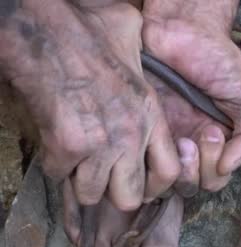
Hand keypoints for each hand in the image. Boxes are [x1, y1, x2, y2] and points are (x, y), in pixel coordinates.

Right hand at [0, 1, 179, 209]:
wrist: (46, 30)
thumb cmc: (89, 30)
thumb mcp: (135, 45)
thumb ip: (145, 68)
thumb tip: (148, 56)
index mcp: (150, 115)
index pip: (169, 173)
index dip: (154, 185)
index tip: (141, 181)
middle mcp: (130, 136)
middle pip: (129, 198)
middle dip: (114, 194)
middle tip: (105, 179)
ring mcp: (99, 145)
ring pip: (92, 194)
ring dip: (82, 183)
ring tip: (78, 164)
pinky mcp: (65, 147)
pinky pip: (59, 176)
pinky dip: (55, 166)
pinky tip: (56, 147)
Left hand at [142, 0, 240, 191]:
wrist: (182, 28)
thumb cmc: (219, 60)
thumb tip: (227, 169)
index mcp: (220, 142)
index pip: (216, 178)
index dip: (216, 168)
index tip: (216, 132)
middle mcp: (192, 144)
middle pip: (193, 185)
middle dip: (200, 169)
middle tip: (200, 134)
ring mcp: (165, 138)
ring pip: (166, 180)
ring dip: (179, 168)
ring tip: (182, 139)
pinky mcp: (142, 129)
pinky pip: (142, 161)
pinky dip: (152, 159)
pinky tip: (160, 135)